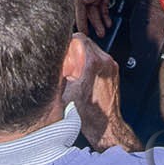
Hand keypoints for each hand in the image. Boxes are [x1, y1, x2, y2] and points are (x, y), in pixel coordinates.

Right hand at [62, 33, 138, 150]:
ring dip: (84, 54)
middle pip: (88, 42)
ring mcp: (112, 66)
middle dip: (75, 47)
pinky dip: (91, 61)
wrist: (105, 126)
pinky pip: (101, 58)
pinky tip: (84, 73)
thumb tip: (48, 66)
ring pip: (95, 49)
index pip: (80, 38)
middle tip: (66, 57)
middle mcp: (105, 61)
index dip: (69, 40)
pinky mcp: (115, 71)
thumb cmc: (87, 114)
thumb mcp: (64, 93)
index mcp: (93, 63)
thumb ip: (58, 77)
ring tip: (74, 66)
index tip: (62, 47)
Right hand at [74, 0, 149, 37]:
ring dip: (96, 19)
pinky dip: (104, 13)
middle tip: (86, 33)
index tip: (74, 21)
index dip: (73, 7)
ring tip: (101, 32)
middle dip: (84, 17)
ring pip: (94, 4)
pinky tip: (107, 22)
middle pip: (83, 0)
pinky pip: (103, 3)